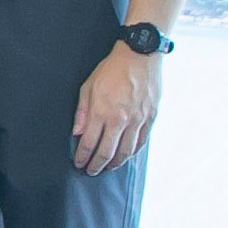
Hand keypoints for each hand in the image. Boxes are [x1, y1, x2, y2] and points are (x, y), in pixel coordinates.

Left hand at [75, 43, 161, 176]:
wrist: (139, 56)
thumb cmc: (111, 70)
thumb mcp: (88, 87)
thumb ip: (82, 113)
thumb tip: (77, 133)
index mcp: (102, 112)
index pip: (90, 143)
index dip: (83, 157)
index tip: (79, 164)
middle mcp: (121, 119)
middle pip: (108, 152)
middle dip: (98, 165)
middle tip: (91, 171)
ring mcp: (139, 120)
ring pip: (127, 151)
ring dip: (116, 163)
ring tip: (108, 167)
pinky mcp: (151, 117)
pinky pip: (142, 141)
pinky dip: (133, 152)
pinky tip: (126, 156)